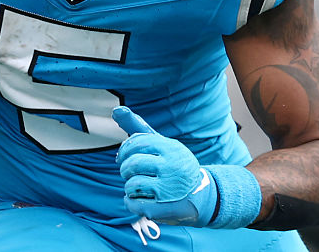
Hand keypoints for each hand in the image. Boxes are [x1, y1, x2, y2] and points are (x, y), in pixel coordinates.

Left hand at [113, 106, 263, 227]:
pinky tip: (139, 197)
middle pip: (132, 164)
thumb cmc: (174, 164)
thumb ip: (139, 128)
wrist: (202, 195)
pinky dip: (129, 200)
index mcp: (171, 148)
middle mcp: (171, 167)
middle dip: (125, 169)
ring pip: (131, 184)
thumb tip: (116, 110)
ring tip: (137, 186)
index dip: (124, 150)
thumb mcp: (163, 144)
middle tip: (129, 172)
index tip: (122, 156)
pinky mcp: (161, 208)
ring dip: (129, 186)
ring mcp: (168, 189)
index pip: (137, 143)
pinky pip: (132, 203)